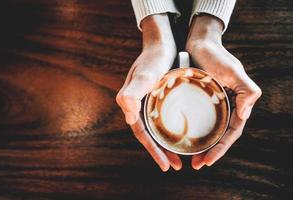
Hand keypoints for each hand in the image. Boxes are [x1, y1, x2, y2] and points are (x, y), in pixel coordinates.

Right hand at [116, 14, 181, 170]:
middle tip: (176, 166)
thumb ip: (132, 94)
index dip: (153, 151)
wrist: (161, 44)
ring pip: (156, 129)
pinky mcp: (157, 99)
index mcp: (131, 105)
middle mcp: (138, 106)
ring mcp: (147, 103)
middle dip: (161, 152)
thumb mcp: (144, 76)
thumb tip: (128, 117)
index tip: (166, 166)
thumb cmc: (153, 59)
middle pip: (149, 135)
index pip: (142, 134)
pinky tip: (181, 134)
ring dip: (166, 144)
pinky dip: (170, 130)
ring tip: (179, 157)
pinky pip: (162, 119)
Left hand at [186, 15, 261, 168]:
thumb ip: (248, 92)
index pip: (231, 132)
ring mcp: (211, 104)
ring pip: (208, 130)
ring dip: (201, 145)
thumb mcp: (234, 72)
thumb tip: (245, 115)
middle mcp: (225, 106)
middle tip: (196, 165)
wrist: (198, 42)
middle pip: (219, 135)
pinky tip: (181, 139)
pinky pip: (196, 119)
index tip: (207, 161)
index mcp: (236, 103)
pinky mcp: (198, 100)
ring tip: (188, 158)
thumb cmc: (216, 56)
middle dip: (210, 152)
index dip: (221, 148)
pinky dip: (192, 131)